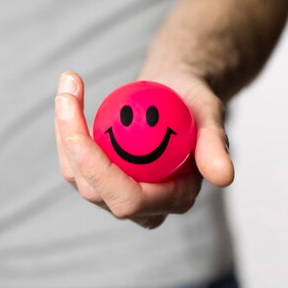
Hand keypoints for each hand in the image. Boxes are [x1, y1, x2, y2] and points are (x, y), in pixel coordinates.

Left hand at [54, 70, 232, 228]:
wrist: (176, 97)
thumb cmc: (194, 104)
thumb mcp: (209, 116)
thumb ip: (215, 146)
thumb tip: (223, 177)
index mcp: (172, 198)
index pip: (128, 200)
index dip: (99, 173)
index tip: (79, 133)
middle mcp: (142, 205)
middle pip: (94, 191)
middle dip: (71, 145)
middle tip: (67, 95)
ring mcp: (116, 193)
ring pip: (76, 175)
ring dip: (64, 129)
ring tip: (70, 82)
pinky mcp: (98, 178)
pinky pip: (71, 159)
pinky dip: (66, 125)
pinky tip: (70, 92)